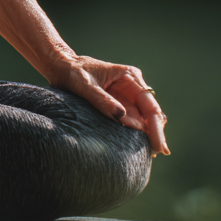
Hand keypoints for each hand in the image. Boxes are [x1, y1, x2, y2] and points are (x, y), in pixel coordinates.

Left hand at [48, 54, 169, 155]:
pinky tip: (142, 147)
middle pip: (150, 113)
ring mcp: (127, 96)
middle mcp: (132, 85)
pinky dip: (139, 133)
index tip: (158, 144)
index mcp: (129, 76)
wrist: (62, 67)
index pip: (149, 104)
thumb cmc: (73, 72)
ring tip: (151, 154)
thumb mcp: (85, 85)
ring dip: (149, 135)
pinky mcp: (120, 104)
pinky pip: (134, 120)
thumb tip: (122, 116)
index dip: (155, 126)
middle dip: (156, 133)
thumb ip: (102, 100)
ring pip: (145, 119)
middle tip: (157, 152)